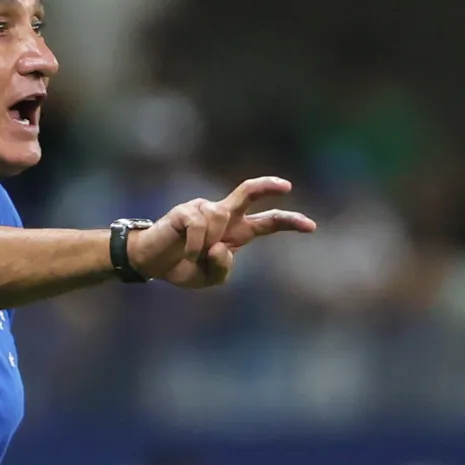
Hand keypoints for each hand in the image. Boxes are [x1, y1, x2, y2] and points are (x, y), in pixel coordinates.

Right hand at [127, 177, 316, 290]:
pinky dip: (194, 247)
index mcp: (236, 232)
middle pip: (249, 192)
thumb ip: (223, 268)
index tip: (311, 226)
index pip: (267, 222)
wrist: (152, 263)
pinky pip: (200, 228)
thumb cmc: (183, 266)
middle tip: (288, 186)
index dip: (289, 222)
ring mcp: (204, 209)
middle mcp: (223, 215)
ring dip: (206, 247)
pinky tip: (185, 252)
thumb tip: (223, 246)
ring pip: (219, 224)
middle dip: (269, 186)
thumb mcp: (210, 278)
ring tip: (191, 256)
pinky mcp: (186, 211)